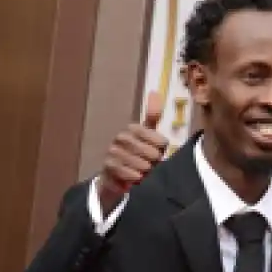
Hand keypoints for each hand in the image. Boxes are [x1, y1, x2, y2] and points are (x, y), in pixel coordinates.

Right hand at [97, 91, 167, 214]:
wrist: (115, 175)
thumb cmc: (136, 153)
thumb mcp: (147, 135)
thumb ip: (153, 116)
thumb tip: (155, 92)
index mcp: (133, 128)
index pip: (161, 142)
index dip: (162, 151)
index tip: (156, 152)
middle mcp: (122, 137)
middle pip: (153, 154)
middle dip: (154, 163)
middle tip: (149, 164)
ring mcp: (113, 152)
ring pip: (143, 165)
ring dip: (146, 172)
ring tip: (141, 171)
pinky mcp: (109, 167)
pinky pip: (132, 174)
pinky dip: (136, 179)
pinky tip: (134, 177)